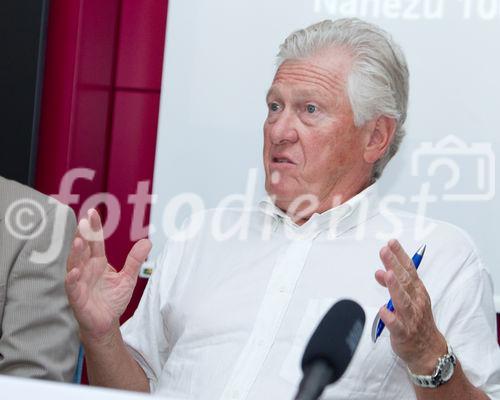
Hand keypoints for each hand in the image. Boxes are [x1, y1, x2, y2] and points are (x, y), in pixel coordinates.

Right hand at [65, 209, 150, 340]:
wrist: (107, 322)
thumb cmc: (113, 299)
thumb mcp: (128, 277)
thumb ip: (135, 260)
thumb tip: (147, 241)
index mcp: (98, 262)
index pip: (95, 242)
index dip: (94, 228)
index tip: (92, 212)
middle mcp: (86, 269)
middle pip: (83, 249)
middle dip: (83, 235)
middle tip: (85, 221)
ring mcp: (80, 282)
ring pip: (74, 264)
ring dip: (76, 253)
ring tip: (79, 241)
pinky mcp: (77, 297)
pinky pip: (72, 287)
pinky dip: (72, 279)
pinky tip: (74, 271)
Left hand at [375, 239, 446, 373]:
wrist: (429, 350)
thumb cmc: (417, 320)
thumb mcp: (408, 299)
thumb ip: (394, 284)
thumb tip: (379, 271)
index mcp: (417, 291)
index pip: (409, 269)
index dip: (400, 256)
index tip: (391, 243)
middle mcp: (416, 301)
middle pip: (405, 280)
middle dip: (394, 265)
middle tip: (384, 250)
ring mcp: (410, 317)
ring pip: (402, 301)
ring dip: (395, 287)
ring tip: (387, 274)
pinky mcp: (403, 333)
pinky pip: (396, 325)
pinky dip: (390, 317)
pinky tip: (383, 310)